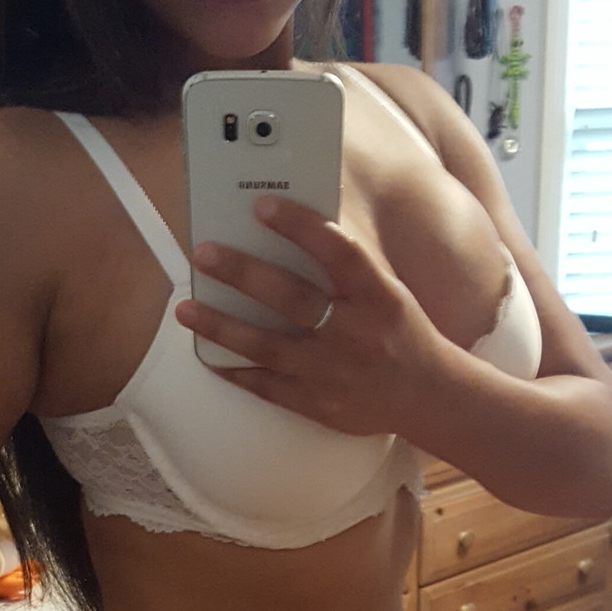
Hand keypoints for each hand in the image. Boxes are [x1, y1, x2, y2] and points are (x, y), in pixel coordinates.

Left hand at [175, 193, 440, 436]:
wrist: (425, 396)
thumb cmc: (397, 332)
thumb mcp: (385, 292)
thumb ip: (345, 269)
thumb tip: (288, 230)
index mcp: (378, 297)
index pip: (339, 251)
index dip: (300, 226)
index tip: (262, 205)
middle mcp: (356, 334)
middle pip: (292, 298)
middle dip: (243, 273)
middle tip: (204, 252)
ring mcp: (334, 374)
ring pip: (268, 346)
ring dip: (222, 326)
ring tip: (186, 308)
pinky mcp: (318, 405)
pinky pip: (267, 386)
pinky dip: (235, 369)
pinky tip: (208, 354)